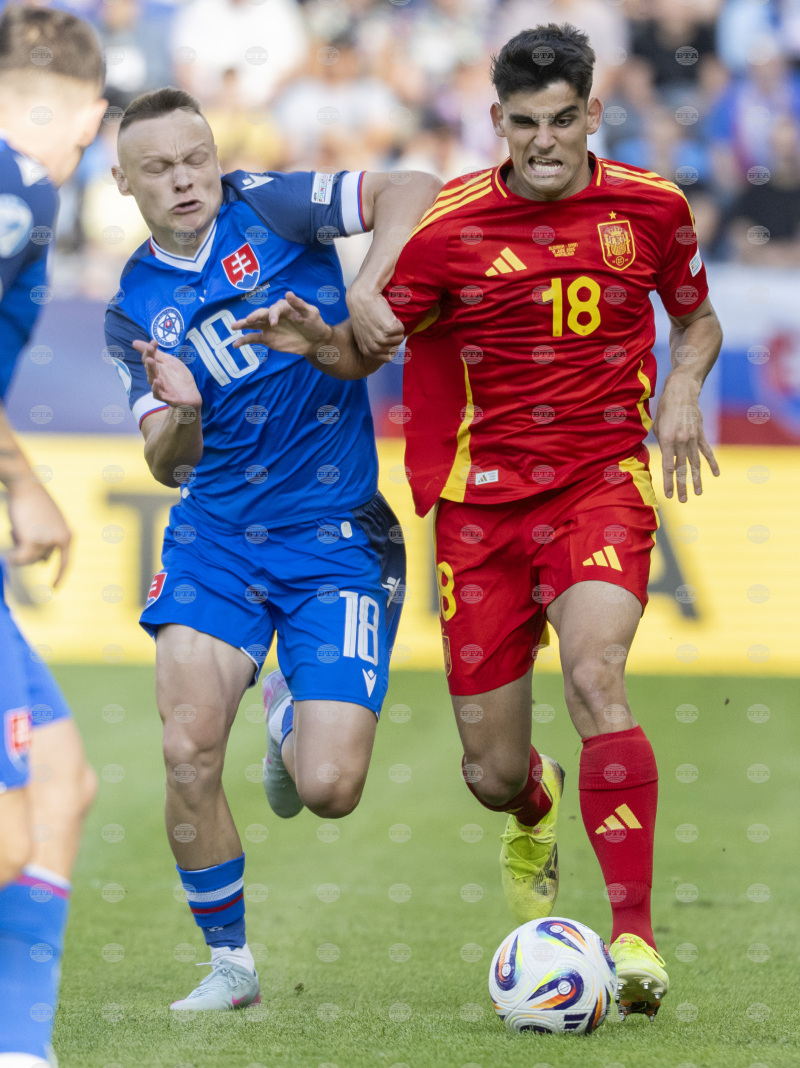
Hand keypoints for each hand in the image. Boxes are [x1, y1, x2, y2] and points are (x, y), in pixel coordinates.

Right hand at [5, 480, 70, 585]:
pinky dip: (11, 558)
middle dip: (28, 550)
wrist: (25, 484)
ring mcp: (47, 541)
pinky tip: (6, 556)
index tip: (54, 588)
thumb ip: (47, 541)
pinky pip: (19, 558)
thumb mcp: (46, 523)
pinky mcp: (32, 541)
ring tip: (15, 530)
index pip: (66, 562)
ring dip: (18, 550)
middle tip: (18, 533)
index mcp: (67, 535)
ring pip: (28, 558)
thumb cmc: (33, 502)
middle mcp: (61, 540)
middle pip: (40, 559)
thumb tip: (42, 563)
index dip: (59, 576)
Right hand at [134, 338, 201, 409]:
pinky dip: (156, 388)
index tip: (154, 342)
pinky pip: (158, 394)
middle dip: (149, 358)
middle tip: (149, 349)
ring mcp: (160, 387)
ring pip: (152, 378)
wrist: (191, 395)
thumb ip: (155, 353)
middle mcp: (155, 377)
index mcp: (156, 367)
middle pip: (149, 367)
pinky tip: (156, 381)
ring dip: (151, 370)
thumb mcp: (169, 362)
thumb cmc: (178, 377)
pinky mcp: (166, 397)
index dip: (150, 349)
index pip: (149, 357)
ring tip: (150, 361)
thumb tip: (134, 342)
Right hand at [231, 292, 332, 355]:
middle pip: (260, 314)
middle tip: (248, 320)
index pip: (274, 309)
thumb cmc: (314, 324)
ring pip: (253, 325)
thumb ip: (299, 304)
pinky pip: (253, 338)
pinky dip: (244, 341)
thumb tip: (288, 293)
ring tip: (233, 326)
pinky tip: (235, 344)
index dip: (273, 315)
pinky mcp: (267, 339)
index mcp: (283, 308)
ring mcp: (268, 327)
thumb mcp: (311, 313)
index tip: (274, 324)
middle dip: (254, 316)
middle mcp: (273, 316)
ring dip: (243, 325)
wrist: (315, 341)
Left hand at [346, 281, 404, 357]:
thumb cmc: (364, 312)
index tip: (385, 332)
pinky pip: (402, 330)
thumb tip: (389, 348)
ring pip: (400, 339)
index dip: (390, 344)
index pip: (388, 357)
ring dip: (396, 328)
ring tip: (385, 318)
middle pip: (395, 348)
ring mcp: (381, 339)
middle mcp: (373, 348)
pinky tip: (387, 314)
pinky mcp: (389, 329)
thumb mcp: (365, 333)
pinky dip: (398, 321)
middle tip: (385, 323)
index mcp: (367, 351)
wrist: (362, 296)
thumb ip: (374, 343)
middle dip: (394, 336)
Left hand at [652, 373, 719, 501]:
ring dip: (697, 479)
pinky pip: (706, 452)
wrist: (682, 392)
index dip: (668, 482)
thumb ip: (661, 444)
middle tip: (682, 500)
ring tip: (698, 493)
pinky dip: (712, 463)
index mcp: (667, 440)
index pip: (668, 467)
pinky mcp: (700, 434)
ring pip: (695, 463)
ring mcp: (692, 438)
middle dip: (682, 486)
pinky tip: (715, 475)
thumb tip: (664, 459)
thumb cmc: (664, 409)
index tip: (668, 495)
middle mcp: (681, 441)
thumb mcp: (657, 427)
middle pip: (682, 469)